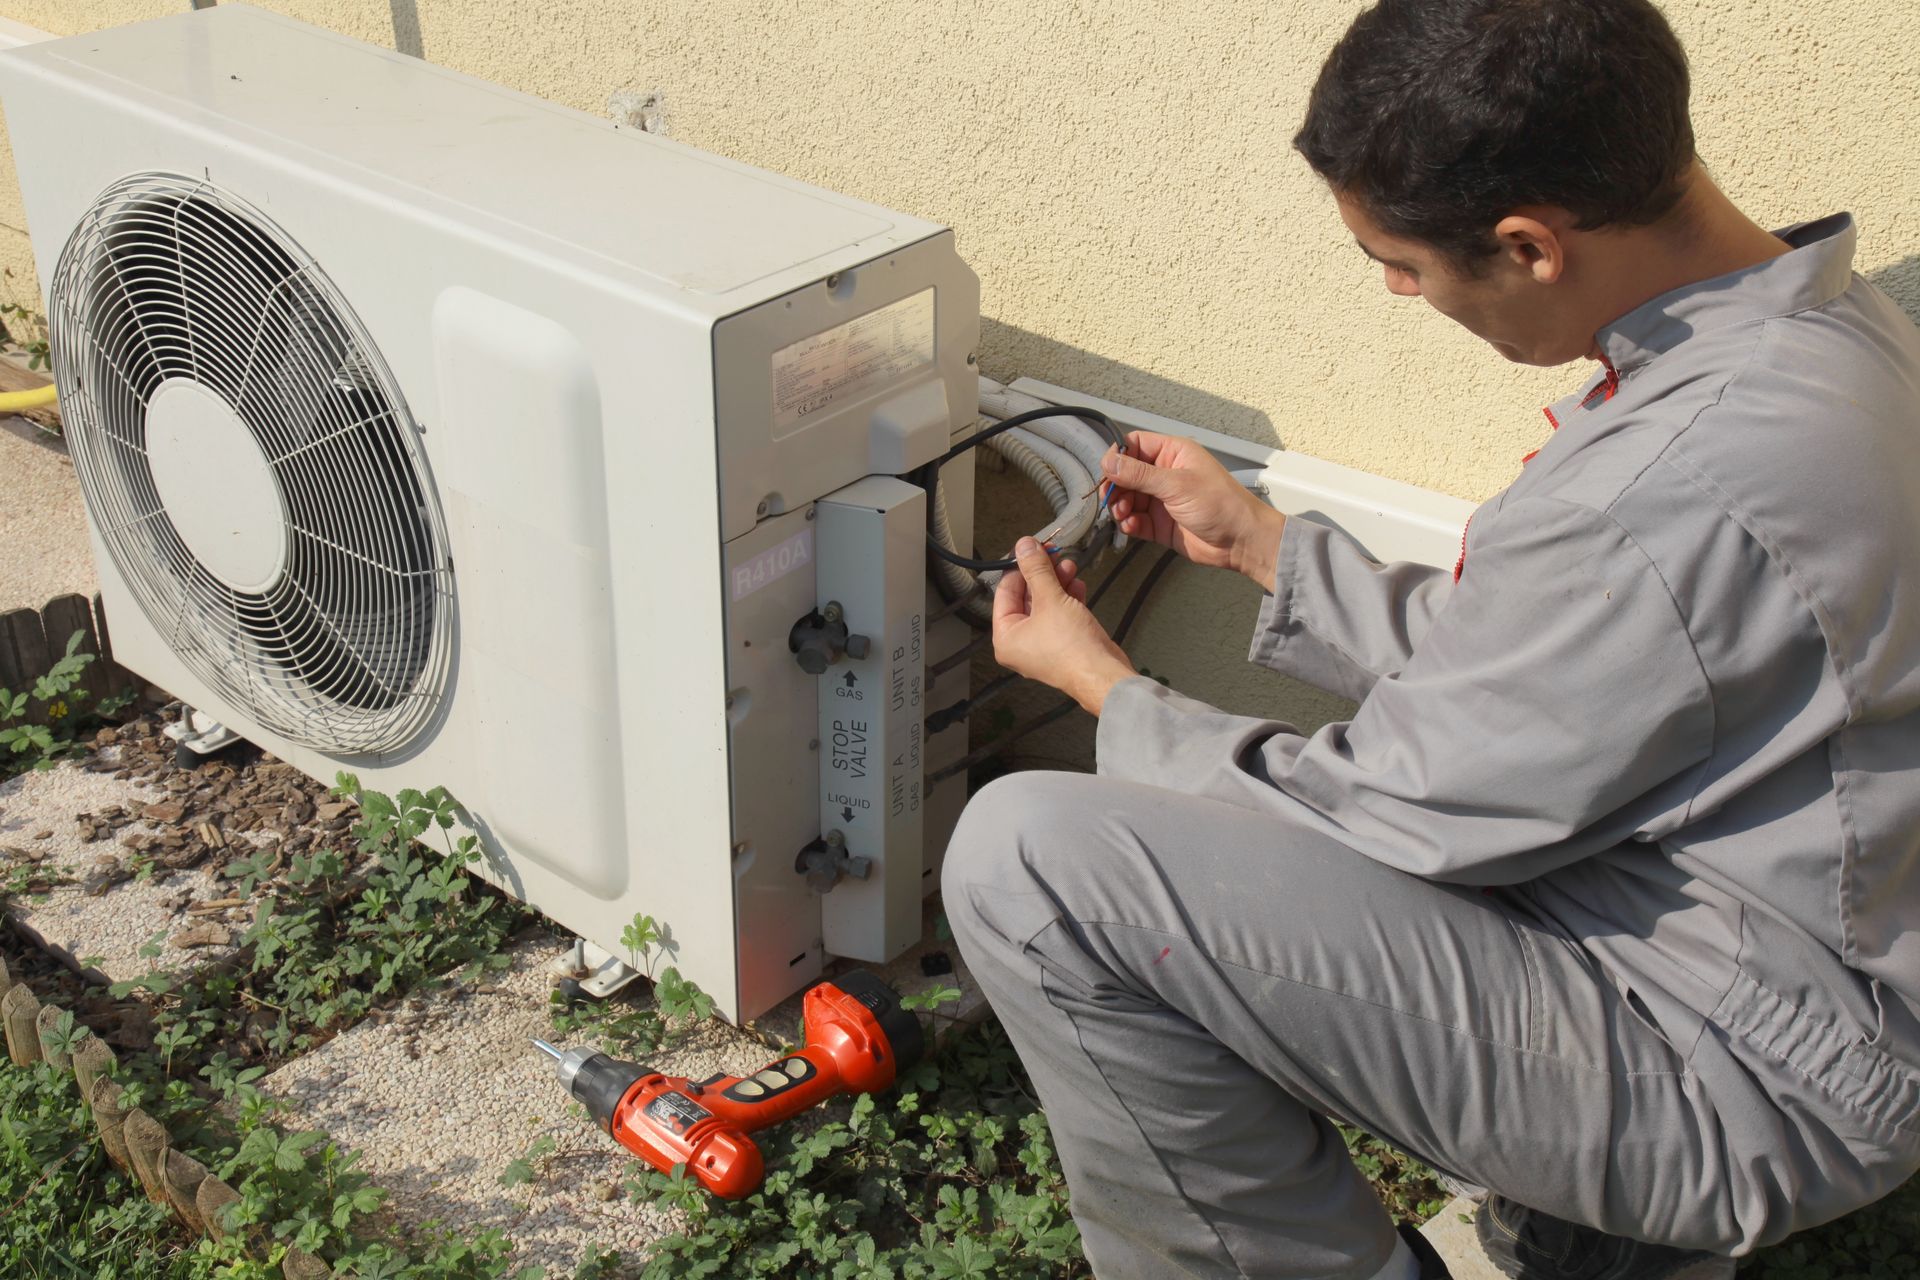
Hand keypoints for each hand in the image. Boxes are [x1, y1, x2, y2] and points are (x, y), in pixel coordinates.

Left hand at [993, 538, 1136, 715]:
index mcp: (1006, 637)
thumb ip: (1037, 570)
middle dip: (1043, 574)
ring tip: (1069, 565)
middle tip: (1053, 553)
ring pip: (1046, 604)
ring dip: (1058, 582)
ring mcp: (1043, 644)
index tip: (1031, 547)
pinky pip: (1061, 615)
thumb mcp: (1051, 599)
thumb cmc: (1071, 646)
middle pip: (1027, 597)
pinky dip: (1068, 598)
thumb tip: (1024, 545)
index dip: (1018, 567)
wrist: (1103, 674)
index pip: (1005, 592)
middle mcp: (1021, 642)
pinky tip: (1078, 584)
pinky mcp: (1064, 643)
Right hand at [1102, 431, 1285, 588]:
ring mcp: (1162, 499)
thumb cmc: (1222, 505)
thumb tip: (1110, 462)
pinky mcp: (1160, 523)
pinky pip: (1135, 520)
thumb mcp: (1177, 484)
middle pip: (1126, 474)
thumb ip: (1140, 474)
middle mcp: (1166, 474)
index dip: (1118, 456)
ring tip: (1123, 514)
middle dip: (1115, 486)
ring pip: (1127, 498)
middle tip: (1110, 497)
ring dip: (1119, 506)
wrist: (1241, 541)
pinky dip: (1128, 523)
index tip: (1107, 471)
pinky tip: (1131, 526)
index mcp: (1173, 453)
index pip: (1135, 445)